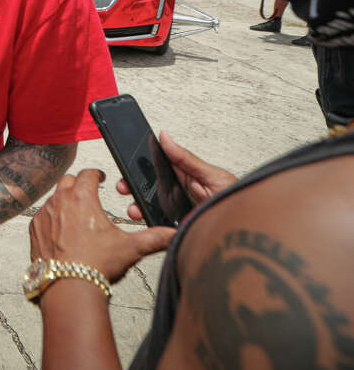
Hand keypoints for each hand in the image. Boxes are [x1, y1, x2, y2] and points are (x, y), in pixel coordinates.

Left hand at [30, 169, 175, 282]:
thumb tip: (174, 234)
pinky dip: (52, 218)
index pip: (88, 174)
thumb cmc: (97, 265)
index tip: (100, 178)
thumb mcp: (130, 248)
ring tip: (76, 213)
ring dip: (64, 201)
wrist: (68, 286)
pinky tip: (61, 230)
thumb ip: (154, 238)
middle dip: (78, 183)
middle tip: (87, 191)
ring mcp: (44, 215)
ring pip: (53, 198)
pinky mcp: (35, 229)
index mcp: (82, 198)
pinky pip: (43, 216)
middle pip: (68, 181)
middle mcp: (59, 201)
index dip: (96, 174)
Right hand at [117, 132, 236, 220]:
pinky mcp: (179, 229)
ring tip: (134, 208)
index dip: (141, 165)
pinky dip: (149, 224)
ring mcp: (179, 212)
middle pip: (149, 188)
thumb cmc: (237, 201)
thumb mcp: (213, 175)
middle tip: (124, 186)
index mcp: (187, 177)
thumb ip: (186, 158)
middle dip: (133, 186)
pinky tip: (145, 221)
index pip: (158, 167)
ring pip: (150, 207)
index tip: (127, 162)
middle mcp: (180, 195)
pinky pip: (159, 226)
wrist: (247, 232)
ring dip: (138, 206)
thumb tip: (165, 137)